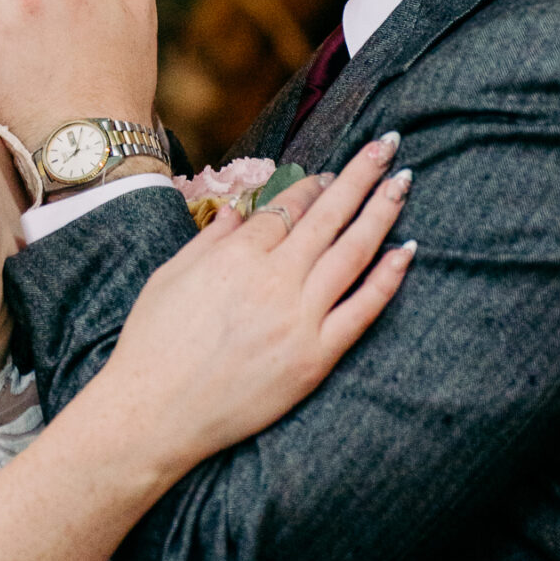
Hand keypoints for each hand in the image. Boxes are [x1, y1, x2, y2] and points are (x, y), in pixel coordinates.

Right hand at [97, 139, 414, 482]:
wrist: (154, 414)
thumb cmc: (152, 346)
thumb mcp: (170, 277)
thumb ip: (211, 239)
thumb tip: (242, 210)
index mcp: (236, 256)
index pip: (287, 207)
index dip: (313, 185)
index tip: (332, 172)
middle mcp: (273, 280)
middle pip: (328, 216)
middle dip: (361, 175)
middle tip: (388, 146)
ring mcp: (298, 319)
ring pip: (353, 253)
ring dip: (382, 211)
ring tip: (404, 181)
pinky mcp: (314, 358)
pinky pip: (361, 310)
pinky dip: (387, 278)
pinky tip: (407, 250)